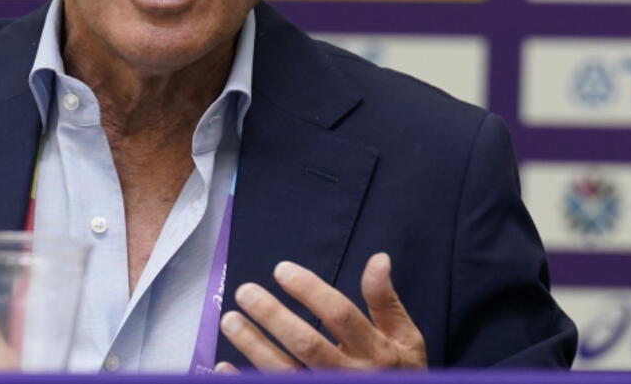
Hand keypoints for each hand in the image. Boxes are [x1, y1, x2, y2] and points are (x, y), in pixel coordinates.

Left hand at [217, 253, 426, 371]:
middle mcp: (352, 376)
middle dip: (273, 317)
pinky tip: (224, 365)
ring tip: (230, 320)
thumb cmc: (401, 375)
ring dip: (254, 347)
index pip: (340, 315)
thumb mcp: (405, 339)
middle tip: (245, 292)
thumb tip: (379, 258)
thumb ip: (386, 302)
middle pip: (307, 344)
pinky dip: (245, 380)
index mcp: (377, 353)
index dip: (310, 290)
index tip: (280, 269)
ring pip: (286, 373)